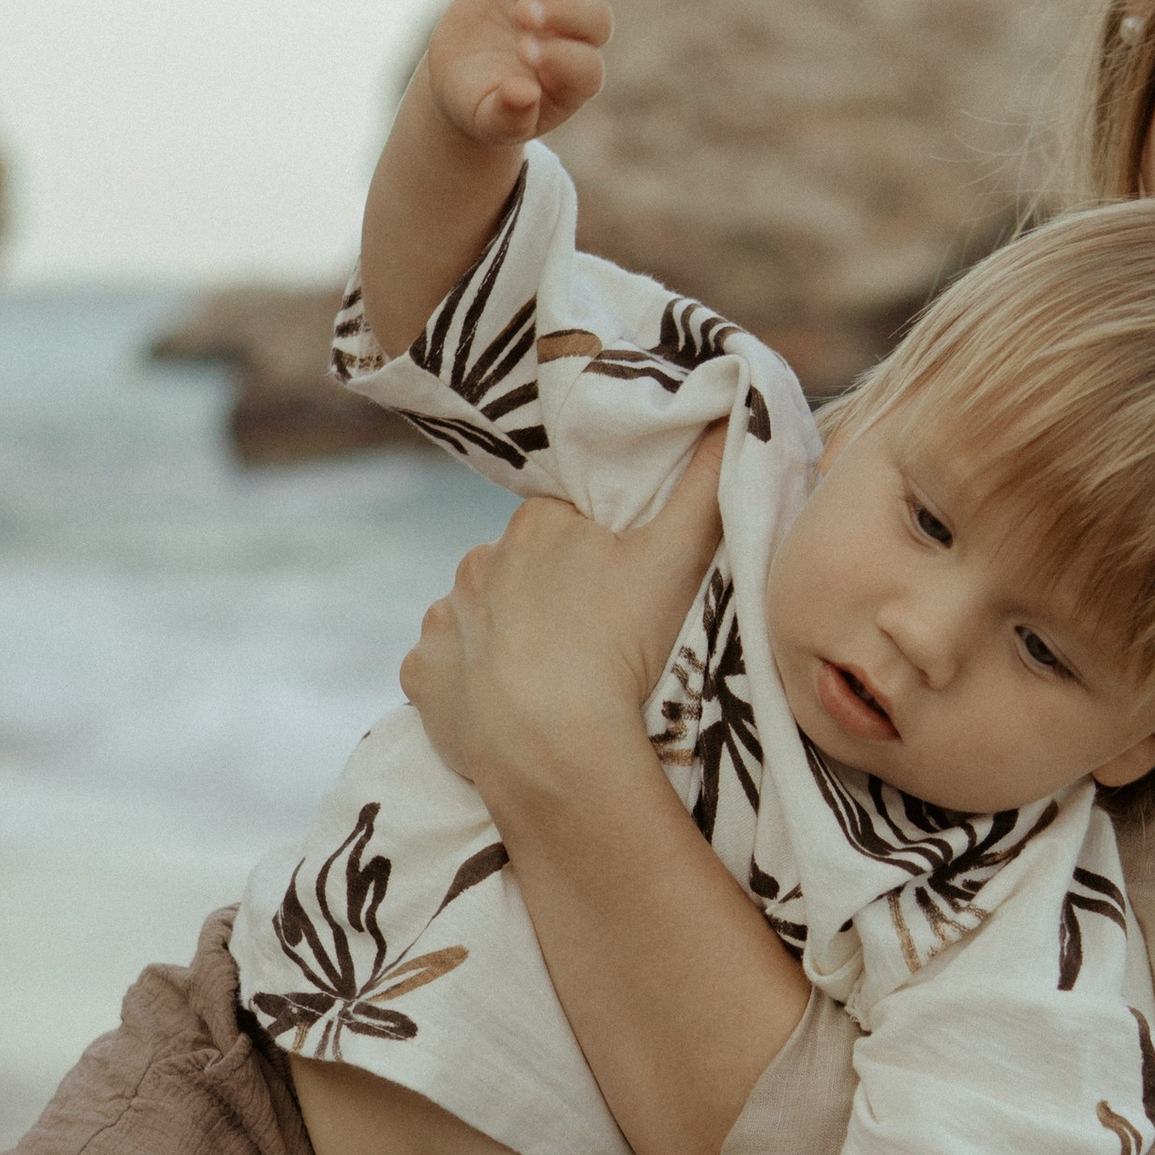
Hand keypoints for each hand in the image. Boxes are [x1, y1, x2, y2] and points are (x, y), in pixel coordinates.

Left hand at [401, 421, 727, 796]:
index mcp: (537, 524)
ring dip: (505, 640)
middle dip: (548, 597)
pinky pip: (441, 670)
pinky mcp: (421, 675)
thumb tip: (733, 408)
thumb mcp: (678, 557)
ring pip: (478, 619)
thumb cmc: (621, 648)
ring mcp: (444, 620)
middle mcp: (478, 561)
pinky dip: (465, 685)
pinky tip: (500, 708)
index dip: (594, 556)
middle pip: (519, 572)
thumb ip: (706, 483)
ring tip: (548, 682)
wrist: (555, 746)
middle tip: (591, 644)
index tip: (618, 594)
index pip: (565, 524)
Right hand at [423, 0, 611, 151]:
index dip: (564, 58)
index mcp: (571, 81)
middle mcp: (575, 37)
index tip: (526, 54)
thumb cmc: (479, 104)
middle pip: (596, 18)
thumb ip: (508, 116)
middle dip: (564, 12)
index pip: (587, 67)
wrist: (461, 74)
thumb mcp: (486, 119)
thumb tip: (525, 94)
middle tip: (524, 14)